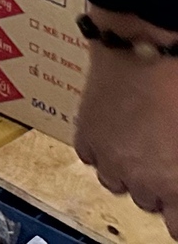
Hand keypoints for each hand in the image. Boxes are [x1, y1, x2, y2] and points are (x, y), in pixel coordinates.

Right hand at [77, 27, 177, 232]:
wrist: (145, 50)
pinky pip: (90, 157)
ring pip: (114, 182)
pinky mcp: (85, 135)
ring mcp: (109, 158)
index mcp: (175, 184)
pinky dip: (101, 149)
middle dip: (155, 186)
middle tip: (162, 159)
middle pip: (147, 203)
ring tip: (137, 143)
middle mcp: (140, 179)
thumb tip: (176, 176)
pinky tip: (115, 130)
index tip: (177, 205)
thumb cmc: (177, 87)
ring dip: (125, 169)